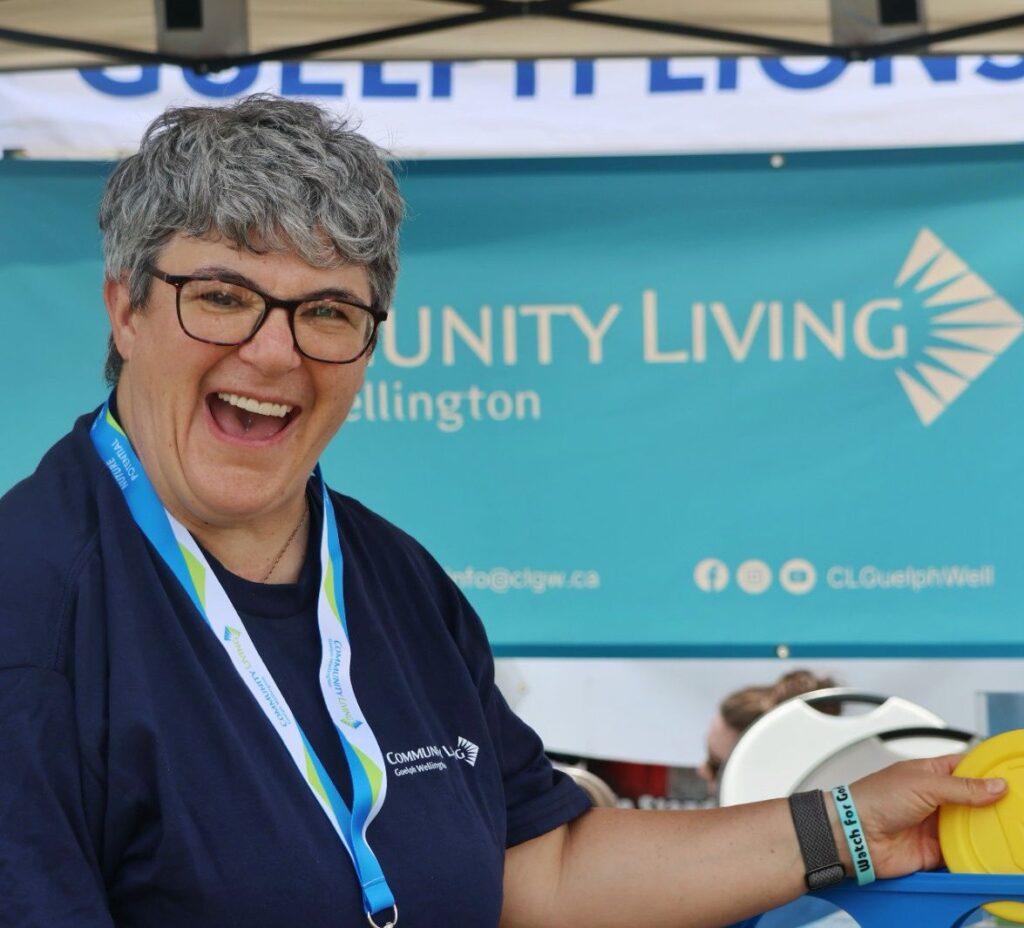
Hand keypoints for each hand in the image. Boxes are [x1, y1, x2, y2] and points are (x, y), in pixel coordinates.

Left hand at [847, 754, 1006, 877]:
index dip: (985, 770)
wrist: (855, 834)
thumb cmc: (874, 799)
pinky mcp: (935, 850)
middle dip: (991, 803)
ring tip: (1008, 829)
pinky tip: (989, 852)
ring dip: (985, 829)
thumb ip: (961, 787)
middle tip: (1015, 806)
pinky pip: (961, 853)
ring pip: (970, 827)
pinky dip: (974, 854)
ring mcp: (935, 825)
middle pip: (972, 800)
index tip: (1008, 775)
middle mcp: (934, 799)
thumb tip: (996, 785)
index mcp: (929, 774)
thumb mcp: (923, 784)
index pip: (964, 768)